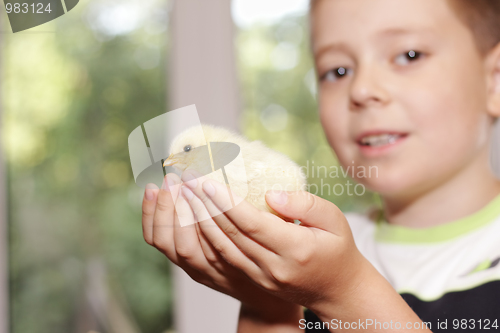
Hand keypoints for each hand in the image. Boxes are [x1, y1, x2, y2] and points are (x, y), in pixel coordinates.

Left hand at [180, 174, 370, 312]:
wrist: (338, 291)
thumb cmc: (338, 250)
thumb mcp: (335, 220)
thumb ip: (305, 204)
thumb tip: (272, 194)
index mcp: (296, 249)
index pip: (252, 223)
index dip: (226, 202)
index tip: (206, 181)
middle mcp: (274, 267)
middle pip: (231, 235)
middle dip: (205, 206)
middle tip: (187, 181)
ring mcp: (262, 277)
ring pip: (222, 248)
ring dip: (200, 221)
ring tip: (185, 196)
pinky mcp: (255, 280)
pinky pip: (225, 258)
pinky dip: (208, 237)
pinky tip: (197, 219)